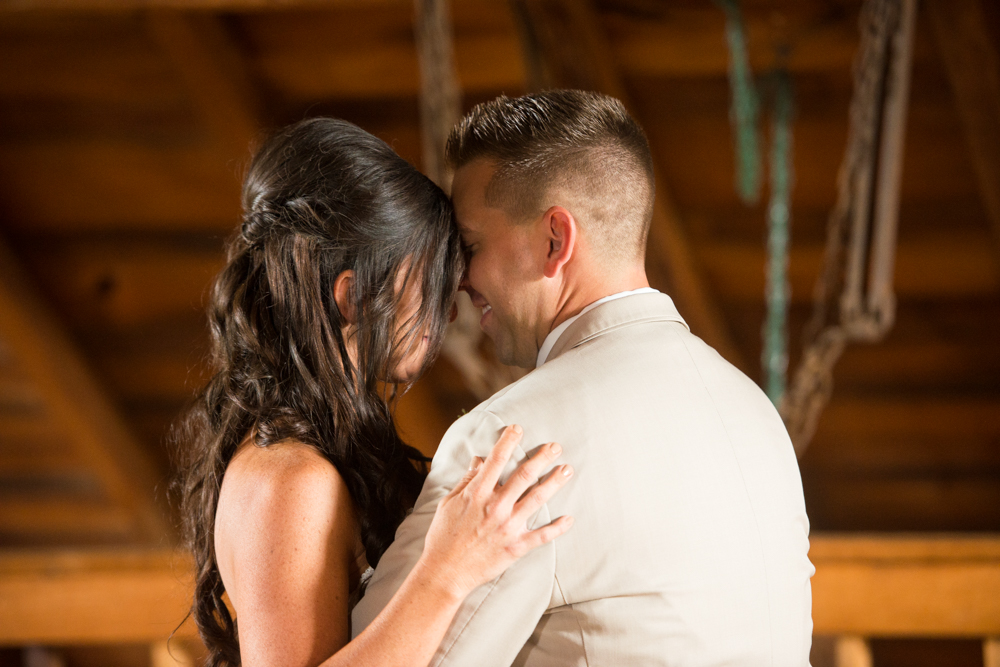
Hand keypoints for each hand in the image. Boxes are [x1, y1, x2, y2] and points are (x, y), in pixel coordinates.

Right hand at [418, 424, 573, 600]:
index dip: (508, 441)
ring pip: (537, 499)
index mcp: (477, 493)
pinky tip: (570, 519)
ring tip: (567, 470)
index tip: (518, 429)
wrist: (445, 573)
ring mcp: (508, 527)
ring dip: (554, 482)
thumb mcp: (449, 503)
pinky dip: (557, 528)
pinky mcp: (516, 546)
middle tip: (556, 446)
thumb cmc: (443, 537)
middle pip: (524, 475)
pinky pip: (542, 535)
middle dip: (542, 458)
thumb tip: (479, 460)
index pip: (496, 459)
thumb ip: (467, 481)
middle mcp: (496, 507)